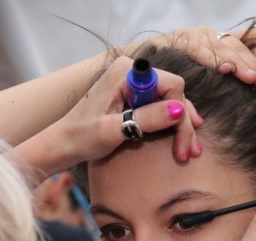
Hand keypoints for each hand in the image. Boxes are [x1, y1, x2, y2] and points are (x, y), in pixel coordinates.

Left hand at [56, 56, 202, 164]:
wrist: (64, 143)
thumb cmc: (82, 137)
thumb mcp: (113, 130)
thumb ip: (146, 118)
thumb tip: (179, 110)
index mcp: (126, 72)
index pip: (171, 86)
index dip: (180, 114)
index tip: (180, 144)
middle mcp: (132, 72)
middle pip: (173, 94)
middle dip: (183, 124)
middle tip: (188, 153)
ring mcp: (133, 83)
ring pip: (170, 101)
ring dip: (181, 125)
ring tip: (190, 151)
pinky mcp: (133, 96)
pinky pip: (160, 106)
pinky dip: (171, 123)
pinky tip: (183, 138)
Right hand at [135, 22, 255, 89]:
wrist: (139, 65)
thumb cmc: (175, 75)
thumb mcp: (205, 74)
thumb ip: (225, 76)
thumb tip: (252, 89)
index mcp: (221, 39)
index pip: (250, 37)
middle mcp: (212, 34)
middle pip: (240, 44)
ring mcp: (197, 36)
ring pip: (223, 48)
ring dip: (238, 62)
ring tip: (251, 77)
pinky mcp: (182, 42)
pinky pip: (200, 51)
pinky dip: (212, 59)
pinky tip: (223, 68)